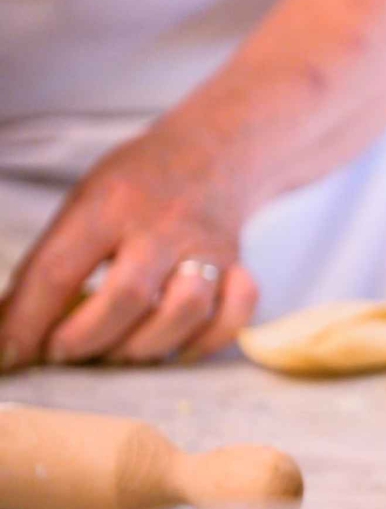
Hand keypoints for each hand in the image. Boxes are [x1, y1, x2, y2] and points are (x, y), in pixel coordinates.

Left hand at [0, 122, 258, 369]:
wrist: (213, 153)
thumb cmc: (134, 185)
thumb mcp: (83, 203)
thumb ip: (53, 260)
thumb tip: (13, 327)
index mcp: (109, 204)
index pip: (60, 271)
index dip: (28, 321)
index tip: (10, 355)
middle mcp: (163, 225)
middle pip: (128, 297)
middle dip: (86, 339)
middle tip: (62, 354)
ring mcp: (208, 247)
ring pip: (185, 311)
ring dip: (144, 347)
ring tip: (116, 353)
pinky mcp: (239, 266)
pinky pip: (233, 315)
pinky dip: (206, 342)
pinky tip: (177, 349)